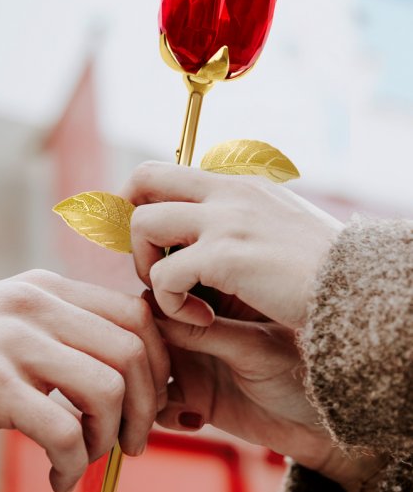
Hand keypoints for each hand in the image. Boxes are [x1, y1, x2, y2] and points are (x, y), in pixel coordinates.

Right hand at [0, 270, 169, 491]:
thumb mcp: (15, 325)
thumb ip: (66, 335)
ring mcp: (12, 340)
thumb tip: (132, 375)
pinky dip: (73, 463)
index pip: (135, 314)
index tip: (154, 402)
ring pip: (105, 388)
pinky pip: (61, 429)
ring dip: (109, 439)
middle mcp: (35, 303)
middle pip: (131, 351)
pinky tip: (59, 477)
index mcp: (48, 288)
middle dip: (146, 407)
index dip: (160, 362)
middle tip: (133, 442)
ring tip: (87, 459)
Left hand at [123, 161, 342, 328]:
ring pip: (143, 224)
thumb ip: (236, 222)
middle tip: (149, 263)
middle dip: (128, 221)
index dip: (143, 203)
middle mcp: (226, 191)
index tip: (147, 241)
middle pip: (143, 179)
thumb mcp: (276, 228)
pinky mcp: (225, 256)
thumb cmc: (320, 270)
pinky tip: (201, 319)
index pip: (165, 172)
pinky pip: (164, 277)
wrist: (362, 291)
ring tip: (175, 297)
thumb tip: (196, 236)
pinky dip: (171, 304)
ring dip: (146, 267)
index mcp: (237, 183)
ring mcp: (225, 219)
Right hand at [147, 290, 385, 491]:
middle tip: (160, 366)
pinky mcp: (192, 397)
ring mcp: (192, 360)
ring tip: (170, 397)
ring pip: (147, 363)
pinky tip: (192, 419)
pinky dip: (163, 411)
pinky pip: (159, 401)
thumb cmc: (305, 372)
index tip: (161, 324)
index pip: (168, 285)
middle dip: (144, 347)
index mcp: (216, 296)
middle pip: (148, 326)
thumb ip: (204, 330)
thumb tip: (154, 310)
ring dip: (148, 381)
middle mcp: (197, 324)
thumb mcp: (254, 345)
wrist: (328, 427)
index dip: (154, 302)